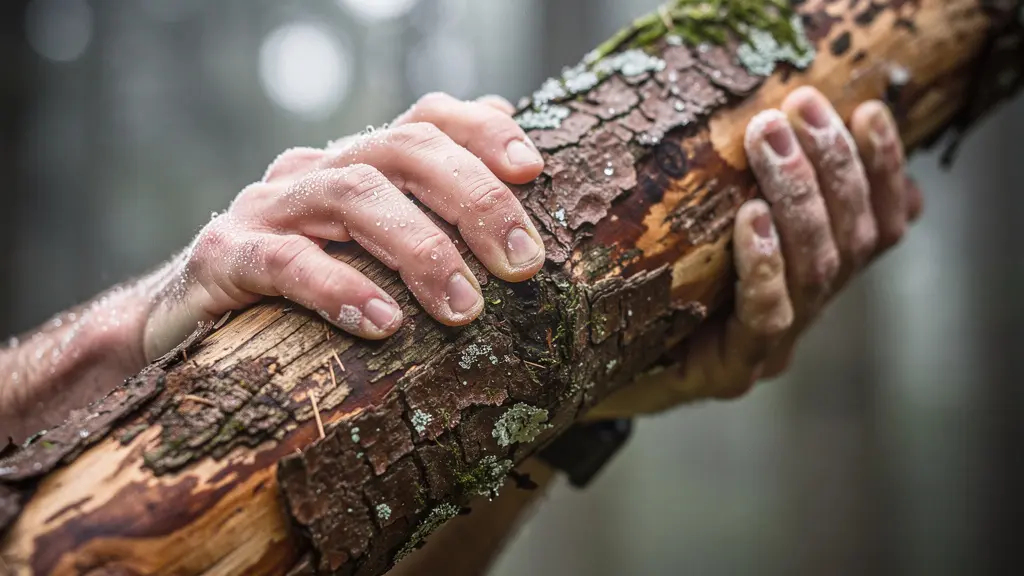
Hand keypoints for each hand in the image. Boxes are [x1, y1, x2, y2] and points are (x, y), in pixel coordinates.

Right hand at [143, 93, 546, 360]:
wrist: (185, 317)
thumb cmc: (301, 281)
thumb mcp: (369, 244)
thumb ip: (429, 202)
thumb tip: (514, 149)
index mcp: (357, 162)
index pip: (427, 120)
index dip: (482, 133)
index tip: (533, 170)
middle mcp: (317, 170)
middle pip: (403, 150)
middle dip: (473, 199)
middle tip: (522, 262)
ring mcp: (269, 206)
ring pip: (355, 196)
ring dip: (421, 249)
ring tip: (464, 307)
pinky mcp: (227, 255)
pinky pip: (287, 262)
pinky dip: (340, 289)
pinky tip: (384, 322)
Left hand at [589, 87, 922, 417]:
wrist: (601, 373)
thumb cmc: (656, 286)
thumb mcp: (706, 229)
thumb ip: (750, 187)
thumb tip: (780, 119)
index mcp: (815, 280)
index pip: (878, 227)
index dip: (884, 171)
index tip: (868, 110)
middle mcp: (806, 314)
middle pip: (850, 242)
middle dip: (833, 166)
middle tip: (800, 105)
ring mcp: (773, 349)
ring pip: (815, 272)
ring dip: (800, 198)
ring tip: (770, 138)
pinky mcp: (729, 372)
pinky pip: (762, 318)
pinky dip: (765, 264)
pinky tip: (752, 217)